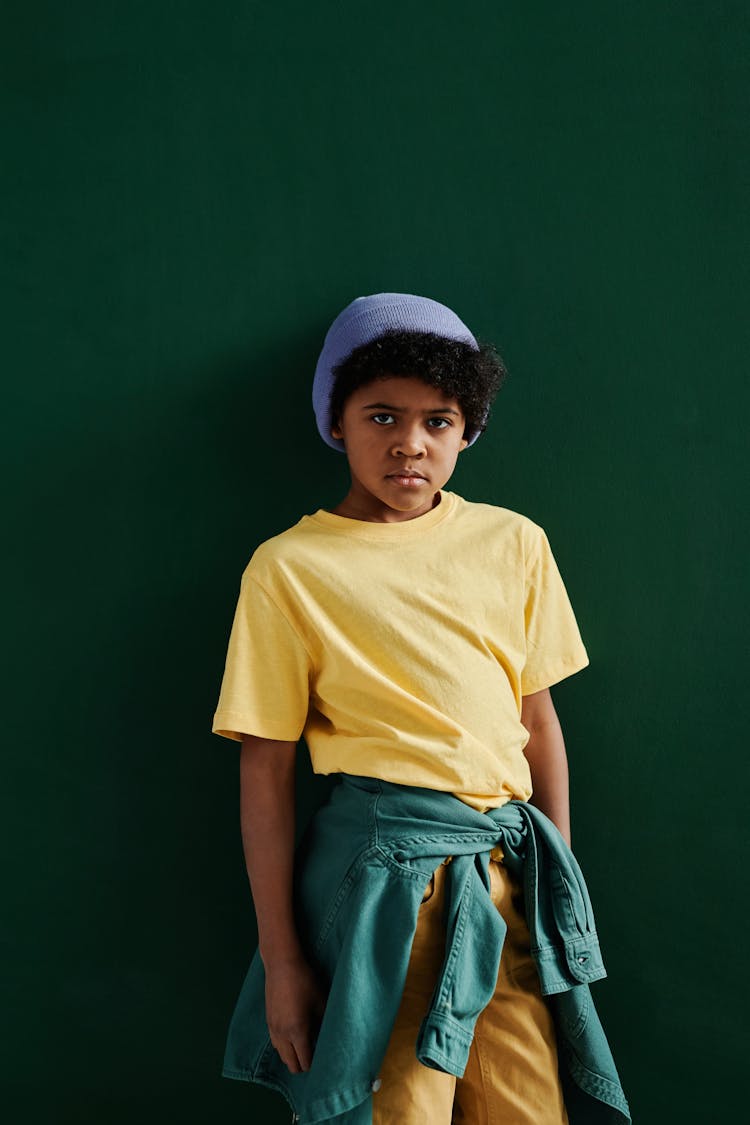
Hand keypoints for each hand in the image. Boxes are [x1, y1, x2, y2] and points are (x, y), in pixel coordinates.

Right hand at [264, 953, 328, 1073]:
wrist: (281, 965)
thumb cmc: (305, 982)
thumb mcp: (321, 1002)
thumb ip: (324, 1023)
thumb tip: (328, 1036)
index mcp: (297, 1032)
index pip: (304, 1062)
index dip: (314, 1064)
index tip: (323, 1060)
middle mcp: (282, 1035)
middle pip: (291, 1064)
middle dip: (302, 1065)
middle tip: (314, 1055)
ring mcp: (273, 1029)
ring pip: (281, 1055)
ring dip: (292, 1056)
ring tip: (304, 1047)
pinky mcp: (268, 1021)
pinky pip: (275, 1044)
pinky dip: (284, 1047)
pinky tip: (292, 1038)